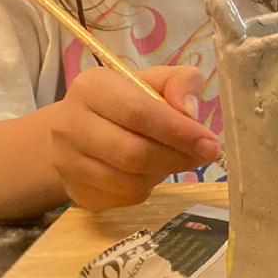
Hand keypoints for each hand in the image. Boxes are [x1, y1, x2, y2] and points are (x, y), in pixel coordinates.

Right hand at [50, 65, 219, 209]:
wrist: (80, 128)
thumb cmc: (126, 99)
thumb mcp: (155, 79)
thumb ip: (181, 82)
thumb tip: (190, 113)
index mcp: (92, 87)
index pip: (138, 112)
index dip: (178, 130)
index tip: (210, 143)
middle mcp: (70, 124)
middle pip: (133, 153)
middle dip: (176, 157)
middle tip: (204, 155)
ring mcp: (67, 162)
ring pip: (129, 182)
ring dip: (163, 173)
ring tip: (173, 158)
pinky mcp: (75, 192)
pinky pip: (123, 199)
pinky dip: (146, 188)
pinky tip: (150, 171)